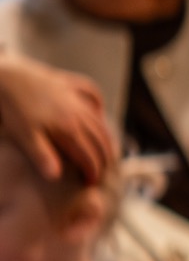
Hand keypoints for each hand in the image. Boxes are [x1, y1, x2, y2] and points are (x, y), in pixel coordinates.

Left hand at [0, 56, 112, 182]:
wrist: (5, 76)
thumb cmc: (13, 109)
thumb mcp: (24, 136)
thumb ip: (42, 156)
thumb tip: (55, 176)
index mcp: (69, 129)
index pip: (89, 156)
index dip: (92, 172)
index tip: (91, 184)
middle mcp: (79, 114)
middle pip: (100, 141)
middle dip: (104, 159)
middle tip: (101, 173)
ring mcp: (75, 98)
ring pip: (99, 121)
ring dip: (106, 138)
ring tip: (105, 151)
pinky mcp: (67, 84)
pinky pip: (91, 92)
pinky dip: (98, 103)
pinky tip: (98, 112)